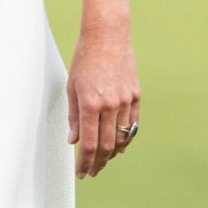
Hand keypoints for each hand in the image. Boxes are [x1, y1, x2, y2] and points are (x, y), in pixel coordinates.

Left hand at [66, 17, 140, 178]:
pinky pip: (132, 124)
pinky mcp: (136, 95)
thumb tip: (73, 141)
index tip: (81, 173)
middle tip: (90, 172)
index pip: (89, 144)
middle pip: (106, 146)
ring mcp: (126, 101)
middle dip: (98, 163)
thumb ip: (73, 116)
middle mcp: (110, 105)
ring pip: (122, 138)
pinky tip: (118, 147)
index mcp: (90, 104)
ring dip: (112, 154)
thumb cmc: (85, 58)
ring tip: (102, 162)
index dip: (84, 163)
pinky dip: (125, 139)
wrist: (108, 35)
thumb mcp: (71, 87)